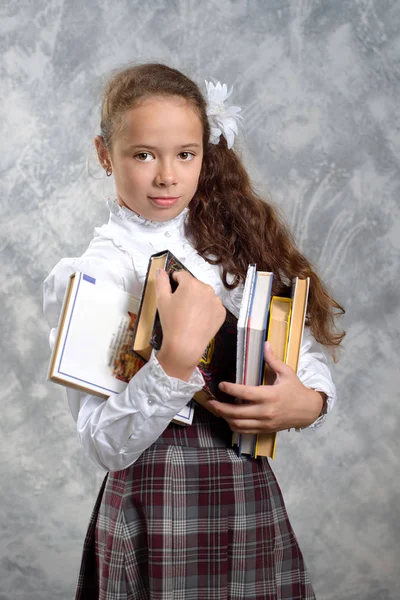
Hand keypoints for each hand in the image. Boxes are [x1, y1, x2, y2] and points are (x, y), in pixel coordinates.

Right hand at [155, 269, 225, 380]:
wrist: (185, 345)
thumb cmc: (171, 322)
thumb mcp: (161, 300)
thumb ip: (161, 281)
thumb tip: (161, 270)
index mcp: (191, 283)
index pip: (181, 274)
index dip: (174, 282)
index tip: (171, 293)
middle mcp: (207, 289)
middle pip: (194, 284)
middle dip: (187, 291)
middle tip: (179, 306)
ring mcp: (216, 301)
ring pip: (204, 294)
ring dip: (198, 299)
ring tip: (189, 314)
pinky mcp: (221, 312)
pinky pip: (212, 305)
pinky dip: (206, 309)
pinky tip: (198, 319)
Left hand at [204, 341, 324, 432]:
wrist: (308, 411)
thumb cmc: (296, 390)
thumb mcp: (287, 373)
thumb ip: (273, 360)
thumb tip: (265, 344)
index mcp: (270, 395)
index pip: (245, 393)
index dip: (230, 389)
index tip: (221, 385)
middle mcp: (265, 411)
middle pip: (237, 413)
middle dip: (220, 408)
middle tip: (210, 401)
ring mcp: (265, 423)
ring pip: (239, 424)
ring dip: (225, 418)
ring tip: (217, 409)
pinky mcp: (265, 430)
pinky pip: (245, 431)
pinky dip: (234, 426)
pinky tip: (228, 419)